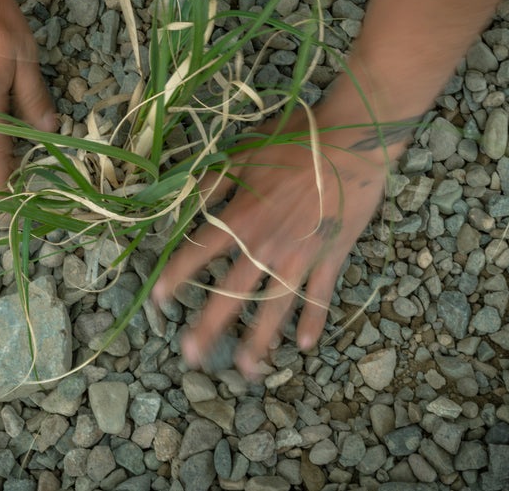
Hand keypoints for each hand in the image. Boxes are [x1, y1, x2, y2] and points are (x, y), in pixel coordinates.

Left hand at [152, 105, 407, 378]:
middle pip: (232, 294)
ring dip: (260, 341)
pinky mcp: (332, 256)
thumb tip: (179, 205)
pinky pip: (321, 296)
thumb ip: (210, 183)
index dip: (174, 277)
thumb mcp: (242, 153)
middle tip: (192, 357)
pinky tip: (306, 346)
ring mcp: (300, 255)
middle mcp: (266, 245)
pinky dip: (314, 321)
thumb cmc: (294, 140)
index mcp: (240, 217)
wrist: (350, 139)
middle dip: (209, 327)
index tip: (158, 300)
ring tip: (246, 369)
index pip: (197, 254)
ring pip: (276, 307)